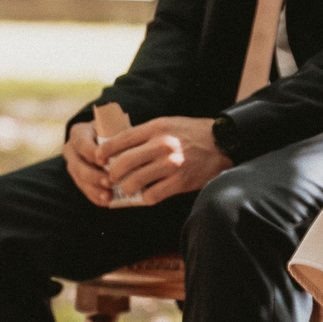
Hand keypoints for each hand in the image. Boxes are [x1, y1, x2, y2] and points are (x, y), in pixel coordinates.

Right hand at [63, 119, 113, 207]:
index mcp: (79, 133)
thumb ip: (119, 137)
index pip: (82, 144)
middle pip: (78, 166)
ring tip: (109, 196)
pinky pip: (85, 191)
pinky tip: (107, 201)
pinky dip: (97, 197)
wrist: (106, 140)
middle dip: (94, 176)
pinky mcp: (79, 180)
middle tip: (110, 182)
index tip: (105, 162)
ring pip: (80, 181)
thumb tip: (133, 151)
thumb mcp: (114, 128)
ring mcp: (73, 167)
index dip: (92, 153)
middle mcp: (72, 150)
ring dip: (95, 190)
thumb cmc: (114, 132)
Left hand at [101, 115, 233, 204]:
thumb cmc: (193, 133)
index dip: (105, 150)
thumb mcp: (168, 123)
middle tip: (112, 177)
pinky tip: (145, 195)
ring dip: (126, 188)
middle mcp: (162, 145)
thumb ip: (146, 134)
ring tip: (127, 188)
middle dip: (112, 173)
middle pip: (124, 162)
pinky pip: (152, 195)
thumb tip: (121, 145)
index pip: (121, 139)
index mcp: (156, 128)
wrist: (223, 143)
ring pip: (134, 181)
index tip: (98, 157)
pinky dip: (145, 198)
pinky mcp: (180, 182)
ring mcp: (171, 164)